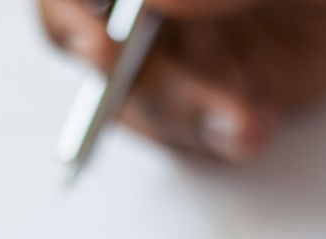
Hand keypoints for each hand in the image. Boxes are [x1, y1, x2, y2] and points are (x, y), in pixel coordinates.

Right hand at [39, 0, 325, 160]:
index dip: (70, 16)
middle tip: (195, 99)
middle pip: (102, 53)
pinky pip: (187, 130)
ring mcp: (188, 46)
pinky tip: (255, 123)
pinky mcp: (212, 90)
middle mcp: (167, 3)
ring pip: (145, 102)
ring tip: (246, 120)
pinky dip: (216, 138)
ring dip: (190, 121)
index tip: (97, 46)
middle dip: (149, 88)